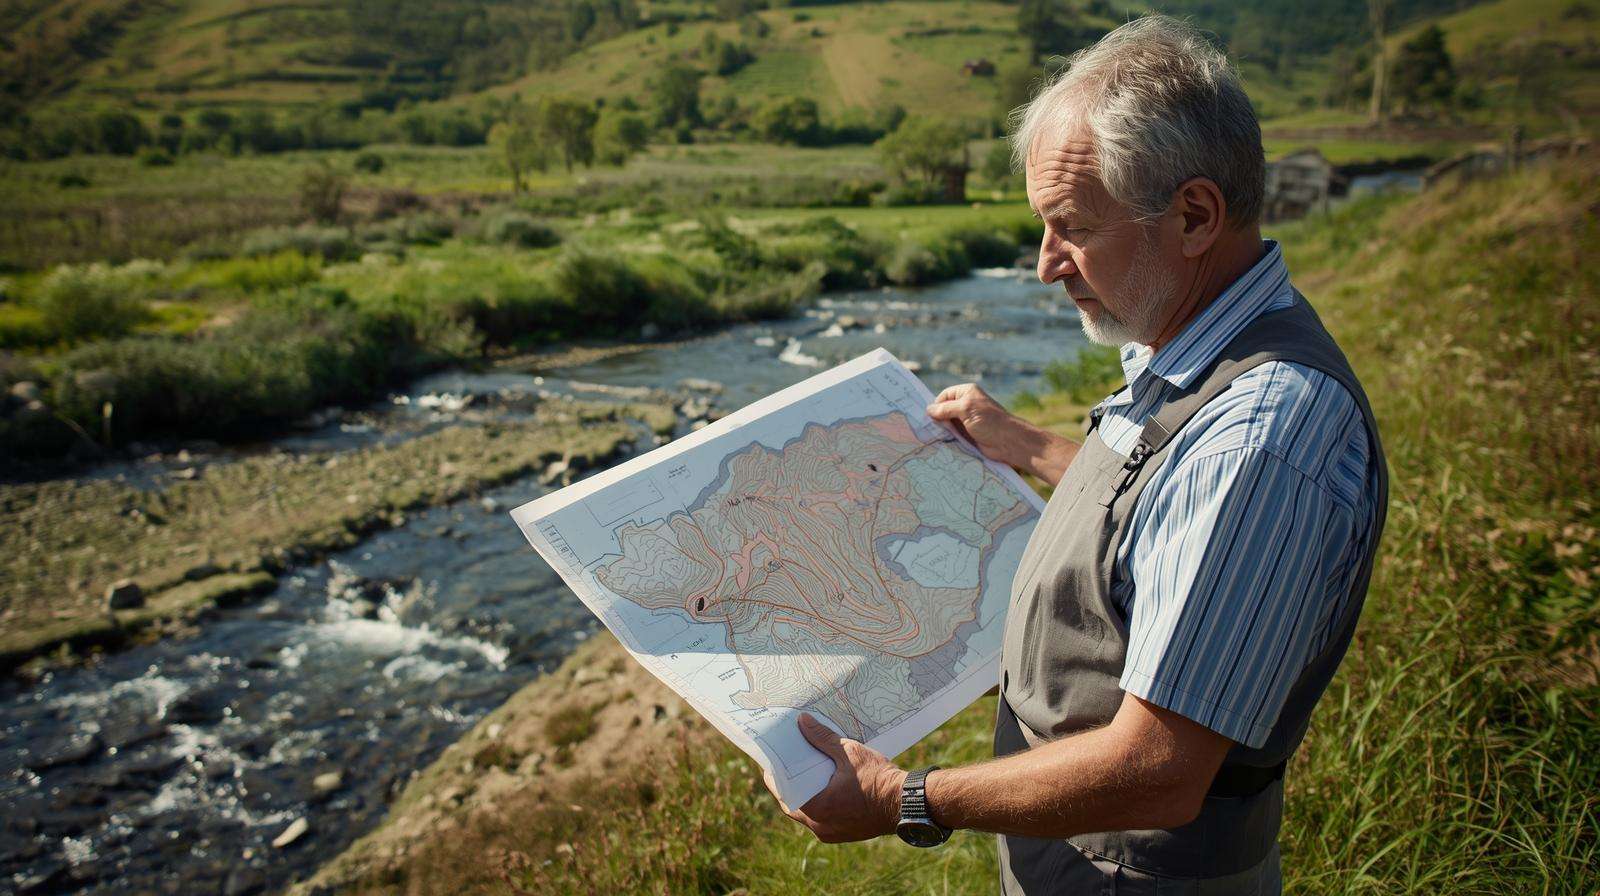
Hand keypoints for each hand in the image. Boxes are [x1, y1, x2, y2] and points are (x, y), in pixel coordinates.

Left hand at [763, 713, 905, 843]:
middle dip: (790, 789)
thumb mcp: (849, 752)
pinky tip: (824, 791)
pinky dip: (820, 807)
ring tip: (806, 778)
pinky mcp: (844, 834)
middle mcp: (820, 825)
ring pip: (808, 816)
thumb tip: (802, 721)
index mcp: (816, 807)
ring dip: (805, 799)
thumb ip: (822, 738)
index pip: (783, 794)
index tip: (772, 766)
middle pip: (794, 807)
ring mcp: (832, 833)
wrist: (907, 803)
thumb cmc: (878, 778)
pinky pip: (823, 821)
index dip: (775, 780)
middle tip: (788, 770)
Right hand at [927, 384, 1044, 472]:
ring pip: (947, 423)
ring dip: (941, 430)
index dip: (936, 405)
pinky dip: (946, 438)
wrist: (1007, 441)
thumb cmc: (988, 421)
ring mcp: (966, 420)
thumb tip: (928, 410)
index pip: (944, 396)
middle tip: (926, 428)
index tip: (928, 417)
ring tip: (931, 436)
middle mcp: (966, 404)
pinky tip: (939, 442)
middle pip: (944, 410)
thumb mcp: (965, 409)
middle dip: (936, 418)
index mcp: (967, 392)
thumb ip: (945, 409)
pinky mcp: (967, 434)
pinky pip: (952, 434)